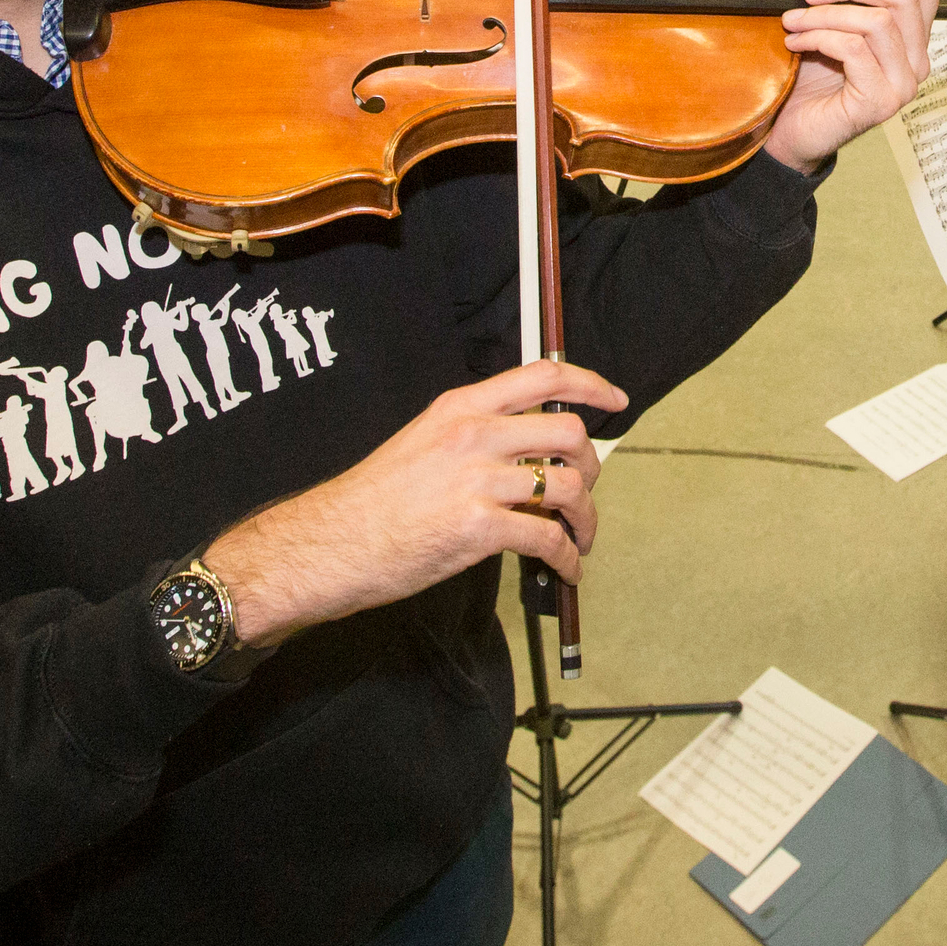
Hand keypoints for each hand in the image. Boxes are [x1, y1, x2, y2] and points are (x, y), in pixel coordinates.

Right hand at [205, 361, 627, 645]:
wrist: (332, 543)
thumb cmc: (373, 501)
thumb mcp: (423, 442)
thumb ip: (474, 436)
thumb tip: (527, 452)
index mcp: (461, 408)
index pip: (543, 376)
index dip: (590, 385)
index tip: (614, 400)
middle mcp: (474, 435)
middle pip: (569, 434)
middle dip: (592, 465)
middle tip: (586, 489)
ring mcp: (478, 481)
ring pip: (567, 488)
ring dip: (587, 517)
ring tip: (580, 538)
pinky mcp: (479, 528)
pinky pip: (548, 539)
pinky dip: (567, 557)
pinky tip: (564, 569)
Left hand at [765, 0, 940, 170]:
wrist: (790, 130)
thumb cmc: (813, 77)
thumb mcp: (841, 21)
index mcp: (913, 41)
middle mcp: (917, 63)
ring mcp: (902, 86)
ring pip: (877, 21)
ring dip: (825, 14)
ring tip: (793, 21)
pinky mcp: (878, 102)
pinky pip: (854, 49)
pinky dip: (818, 37)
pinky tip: (795, 43)